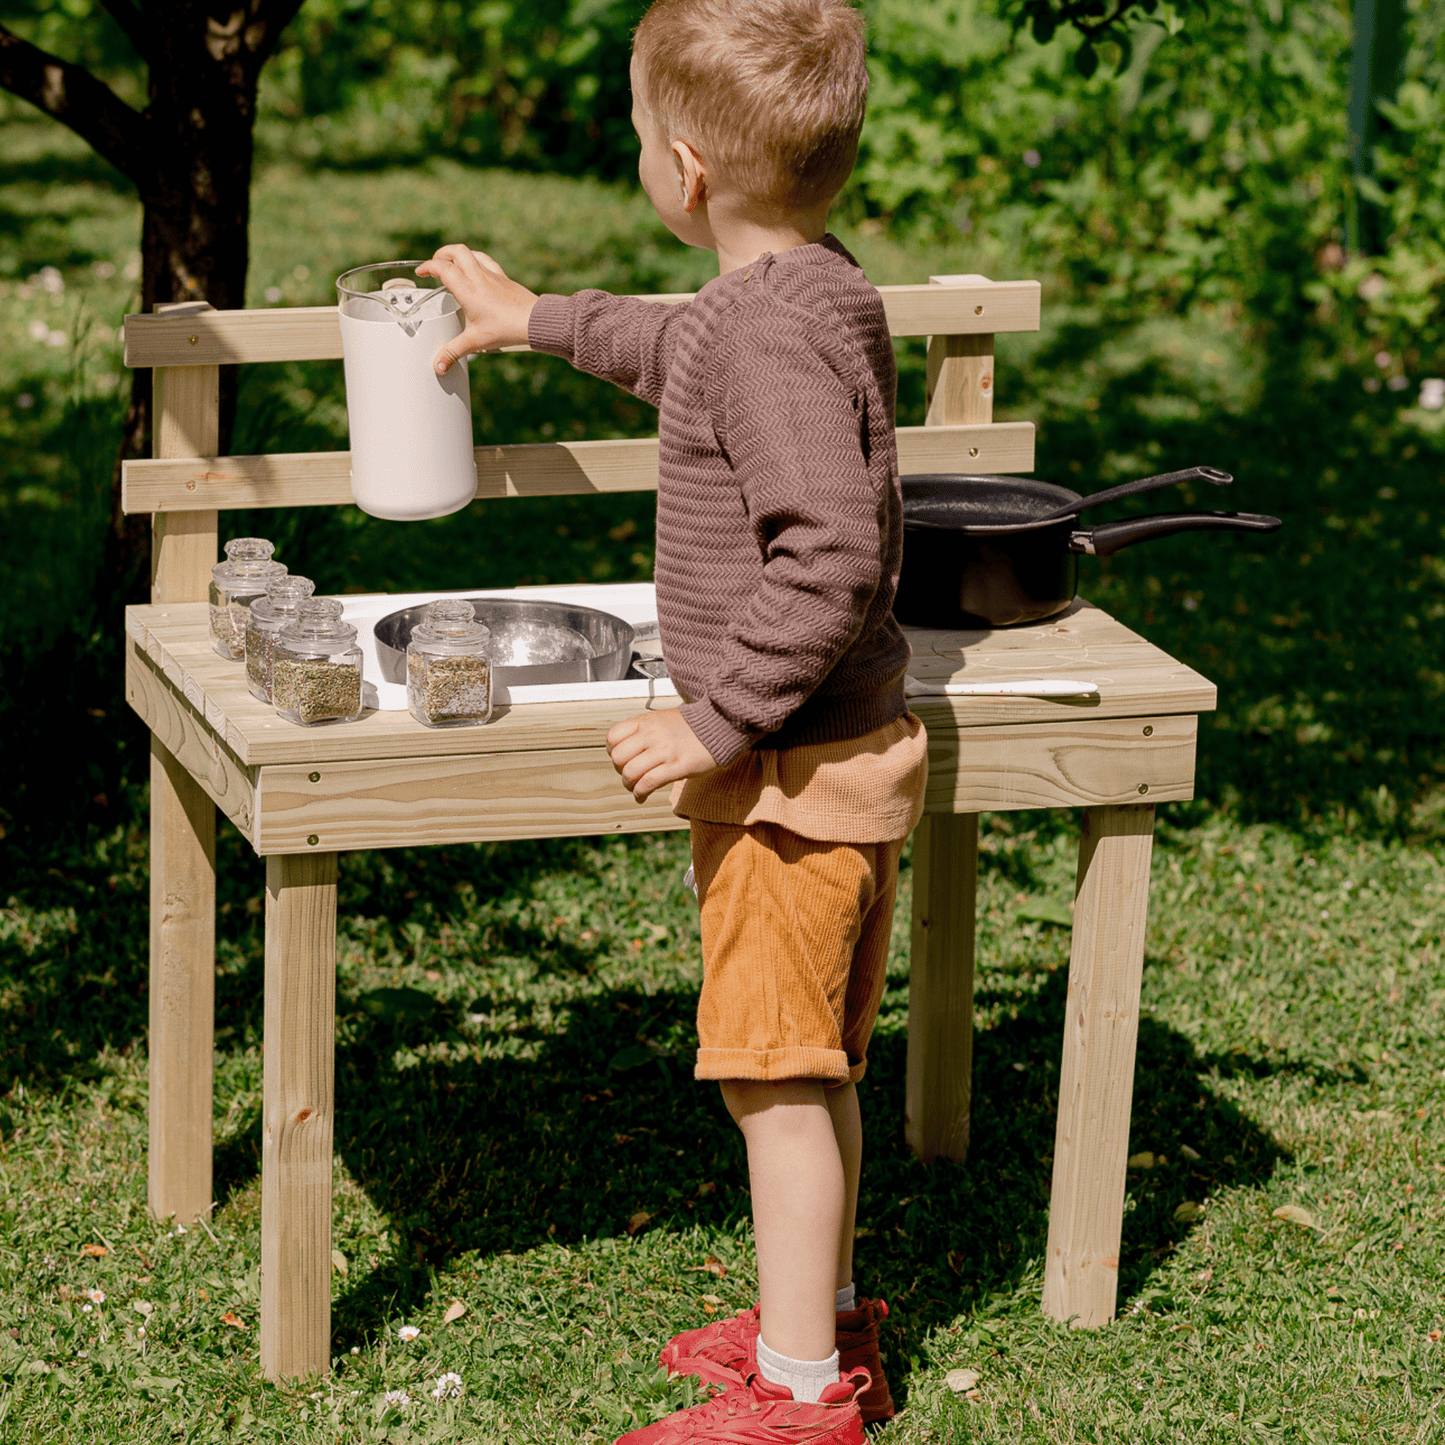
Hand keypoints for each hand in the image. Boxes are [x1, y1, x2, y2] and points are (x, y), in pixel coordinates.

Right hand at [414, 244, 537, 372]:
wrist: (534, 321)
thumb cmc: (506, 328)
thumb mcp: (476, 342)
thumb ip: (454, 352)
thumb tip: (438, 366)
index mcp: (467, 289)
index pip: (442, 268)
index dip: (428, 266)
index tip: (421, 272)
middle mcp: (478, 277)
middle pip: (456, 251)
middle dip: (442, 254)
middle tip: (436, 264)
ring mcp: (492, 275)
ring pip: (472, 253)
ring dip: (458, 255)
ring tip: (452, 263)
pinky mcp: (504, 278)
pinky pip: (487, 261)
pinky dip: (477, 260)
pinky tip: (476, 268)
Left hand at [607, 709, 716, 802]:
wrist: (720, 725)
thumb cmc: (691, 726)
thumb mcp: (661, 719)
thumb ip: (643, 730)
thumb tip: (625, 748)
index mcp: (645, 722)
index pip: (612, 737)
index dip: (613, 751)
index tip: (622, 758)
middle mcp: (651, 735)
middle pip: (618, 758)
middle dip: (620, 771)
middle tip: (629, 775)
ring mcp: (664, 751)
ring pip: (631, 773)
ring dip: (629, 785)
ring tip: (636, 788)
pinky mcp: (676, 766)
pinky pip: (648, 783)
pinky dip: (640, 793)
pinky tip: (642, 796)